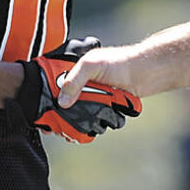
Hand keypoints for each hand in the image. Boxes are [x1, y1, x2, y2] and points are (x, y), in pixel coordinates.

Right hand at [9, 37, 141, 143]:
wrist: (142, 72)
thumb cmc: (116, 62)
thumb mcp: (90, 65)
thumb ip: (74, 81)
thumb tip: (62, 103)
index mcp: (72, 77)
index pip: (52, 94)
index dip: (48, 105)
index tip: (46, 114)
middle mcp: (80, 92)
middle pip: (65, 112)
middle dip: (66, 118)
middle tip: (69, 121)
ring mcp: (92, 103)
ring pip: (81, 121)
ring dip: (86, 122)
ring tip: (95, 113)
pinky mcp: (104, 113)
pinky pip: (96, 126)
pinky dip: (97, 127)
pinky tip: (102, 121)